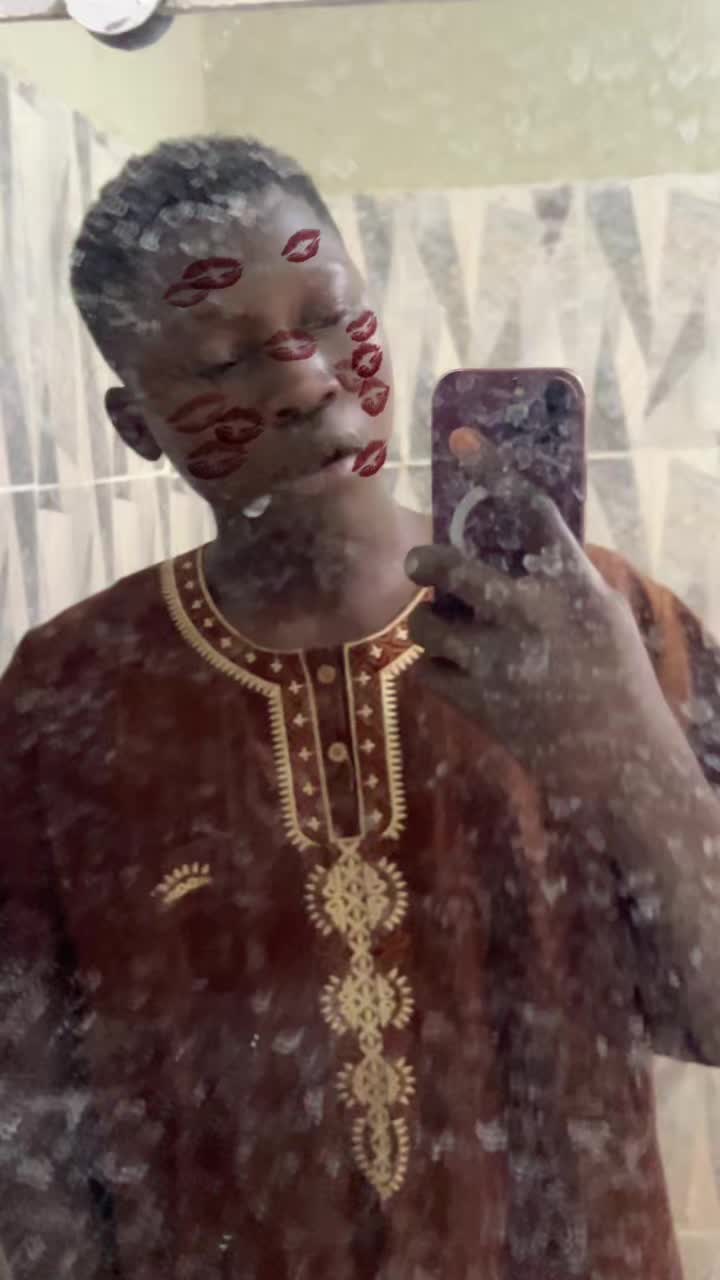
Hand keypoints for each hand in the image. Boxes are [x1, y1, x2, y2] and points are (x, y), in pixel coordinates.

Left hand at [406, 432, 677, 796]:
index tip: (463, 442)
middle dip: (426, 560)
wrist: (616, 763)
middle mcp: (530, 614)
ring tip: (444, 629)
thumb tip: (515, 541)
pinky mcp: (476, 702)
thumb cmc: (615, 680)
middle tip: (420, 561)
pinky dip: (433, 668)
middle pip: (450, 566)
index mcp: (571, 584)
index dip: (492, 471)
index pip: (529, 509)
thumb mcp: (602, 613)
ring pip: (425, 623)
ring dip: (428, 622)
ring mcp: (498, 660)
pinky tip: (457, 672)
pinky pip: (424, 670)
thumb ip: (561, 577)